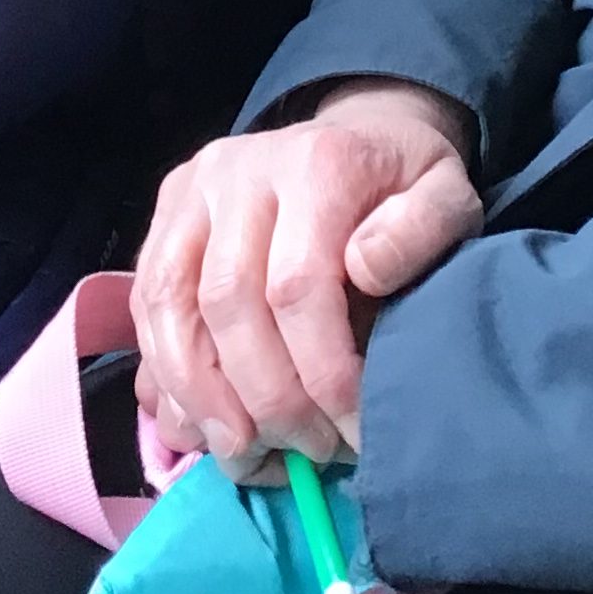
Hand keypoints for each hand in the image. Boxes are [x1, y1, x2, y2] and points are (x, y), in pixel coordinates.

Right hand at [131, 81, 480, 470]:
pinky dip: (167, 377)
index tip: (353, 430)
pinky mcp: (161, 221)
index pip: (298, 285)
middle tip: (308, 450)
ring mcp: (189, 194)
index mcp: (313, 163)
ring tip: (245, 454)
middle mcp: (237, 170)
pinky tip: (204, 425)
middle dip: (264, 396)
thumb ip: (423, 228)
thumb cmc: (401, 187)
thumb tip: (366, 268)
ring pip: (168, 307)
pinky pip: (145, 308)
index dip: (321, 372)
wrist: (354, 139)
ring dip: (200, 396)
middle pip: (227, 302)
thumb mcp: (447, 195)